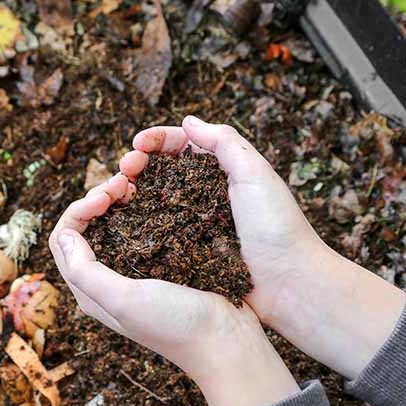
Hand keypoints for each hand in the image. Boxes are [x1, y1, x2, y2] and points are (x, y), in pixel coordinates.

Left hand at [49, 173, 299, 405]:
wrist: (227, 341)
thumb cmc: (176, 324)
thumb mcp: (124, 300)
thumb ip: (86, 272)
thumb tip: (65, 235)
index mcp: (90, 291)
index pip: (64, 239)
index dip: (78, 210)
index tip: (106, 197)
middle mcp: (107, 281)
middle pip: (85, 228)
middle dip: (96, 199)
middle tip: (123, 183)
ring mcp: (134, 272)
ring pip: (111, 225)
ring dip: (117, 201)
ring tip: (136, 184)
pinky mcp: (160, 265)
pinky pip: (140, 229)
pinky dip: (140, 208)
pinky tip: (155, 197)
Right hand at [121, 116, 405, 379]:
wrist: (289, 285)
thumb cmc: (277, 228)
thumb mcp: (255, 174)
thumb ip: (224, 142)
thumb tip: (188, 121)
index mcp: (222, 171)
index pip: (181, 145)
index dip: (156, 140)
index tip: (137, 144)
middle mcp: (204, 194)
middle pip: (161, 170)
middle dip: (137, 163)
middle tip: (123, 169)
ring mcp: (193, 224)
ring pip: (153, 199)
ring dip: (132, 191)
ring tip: (117, 192)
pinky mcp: (186, 252)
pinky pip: (156, 232)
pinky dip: (137, 222)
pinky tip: (124, 220)